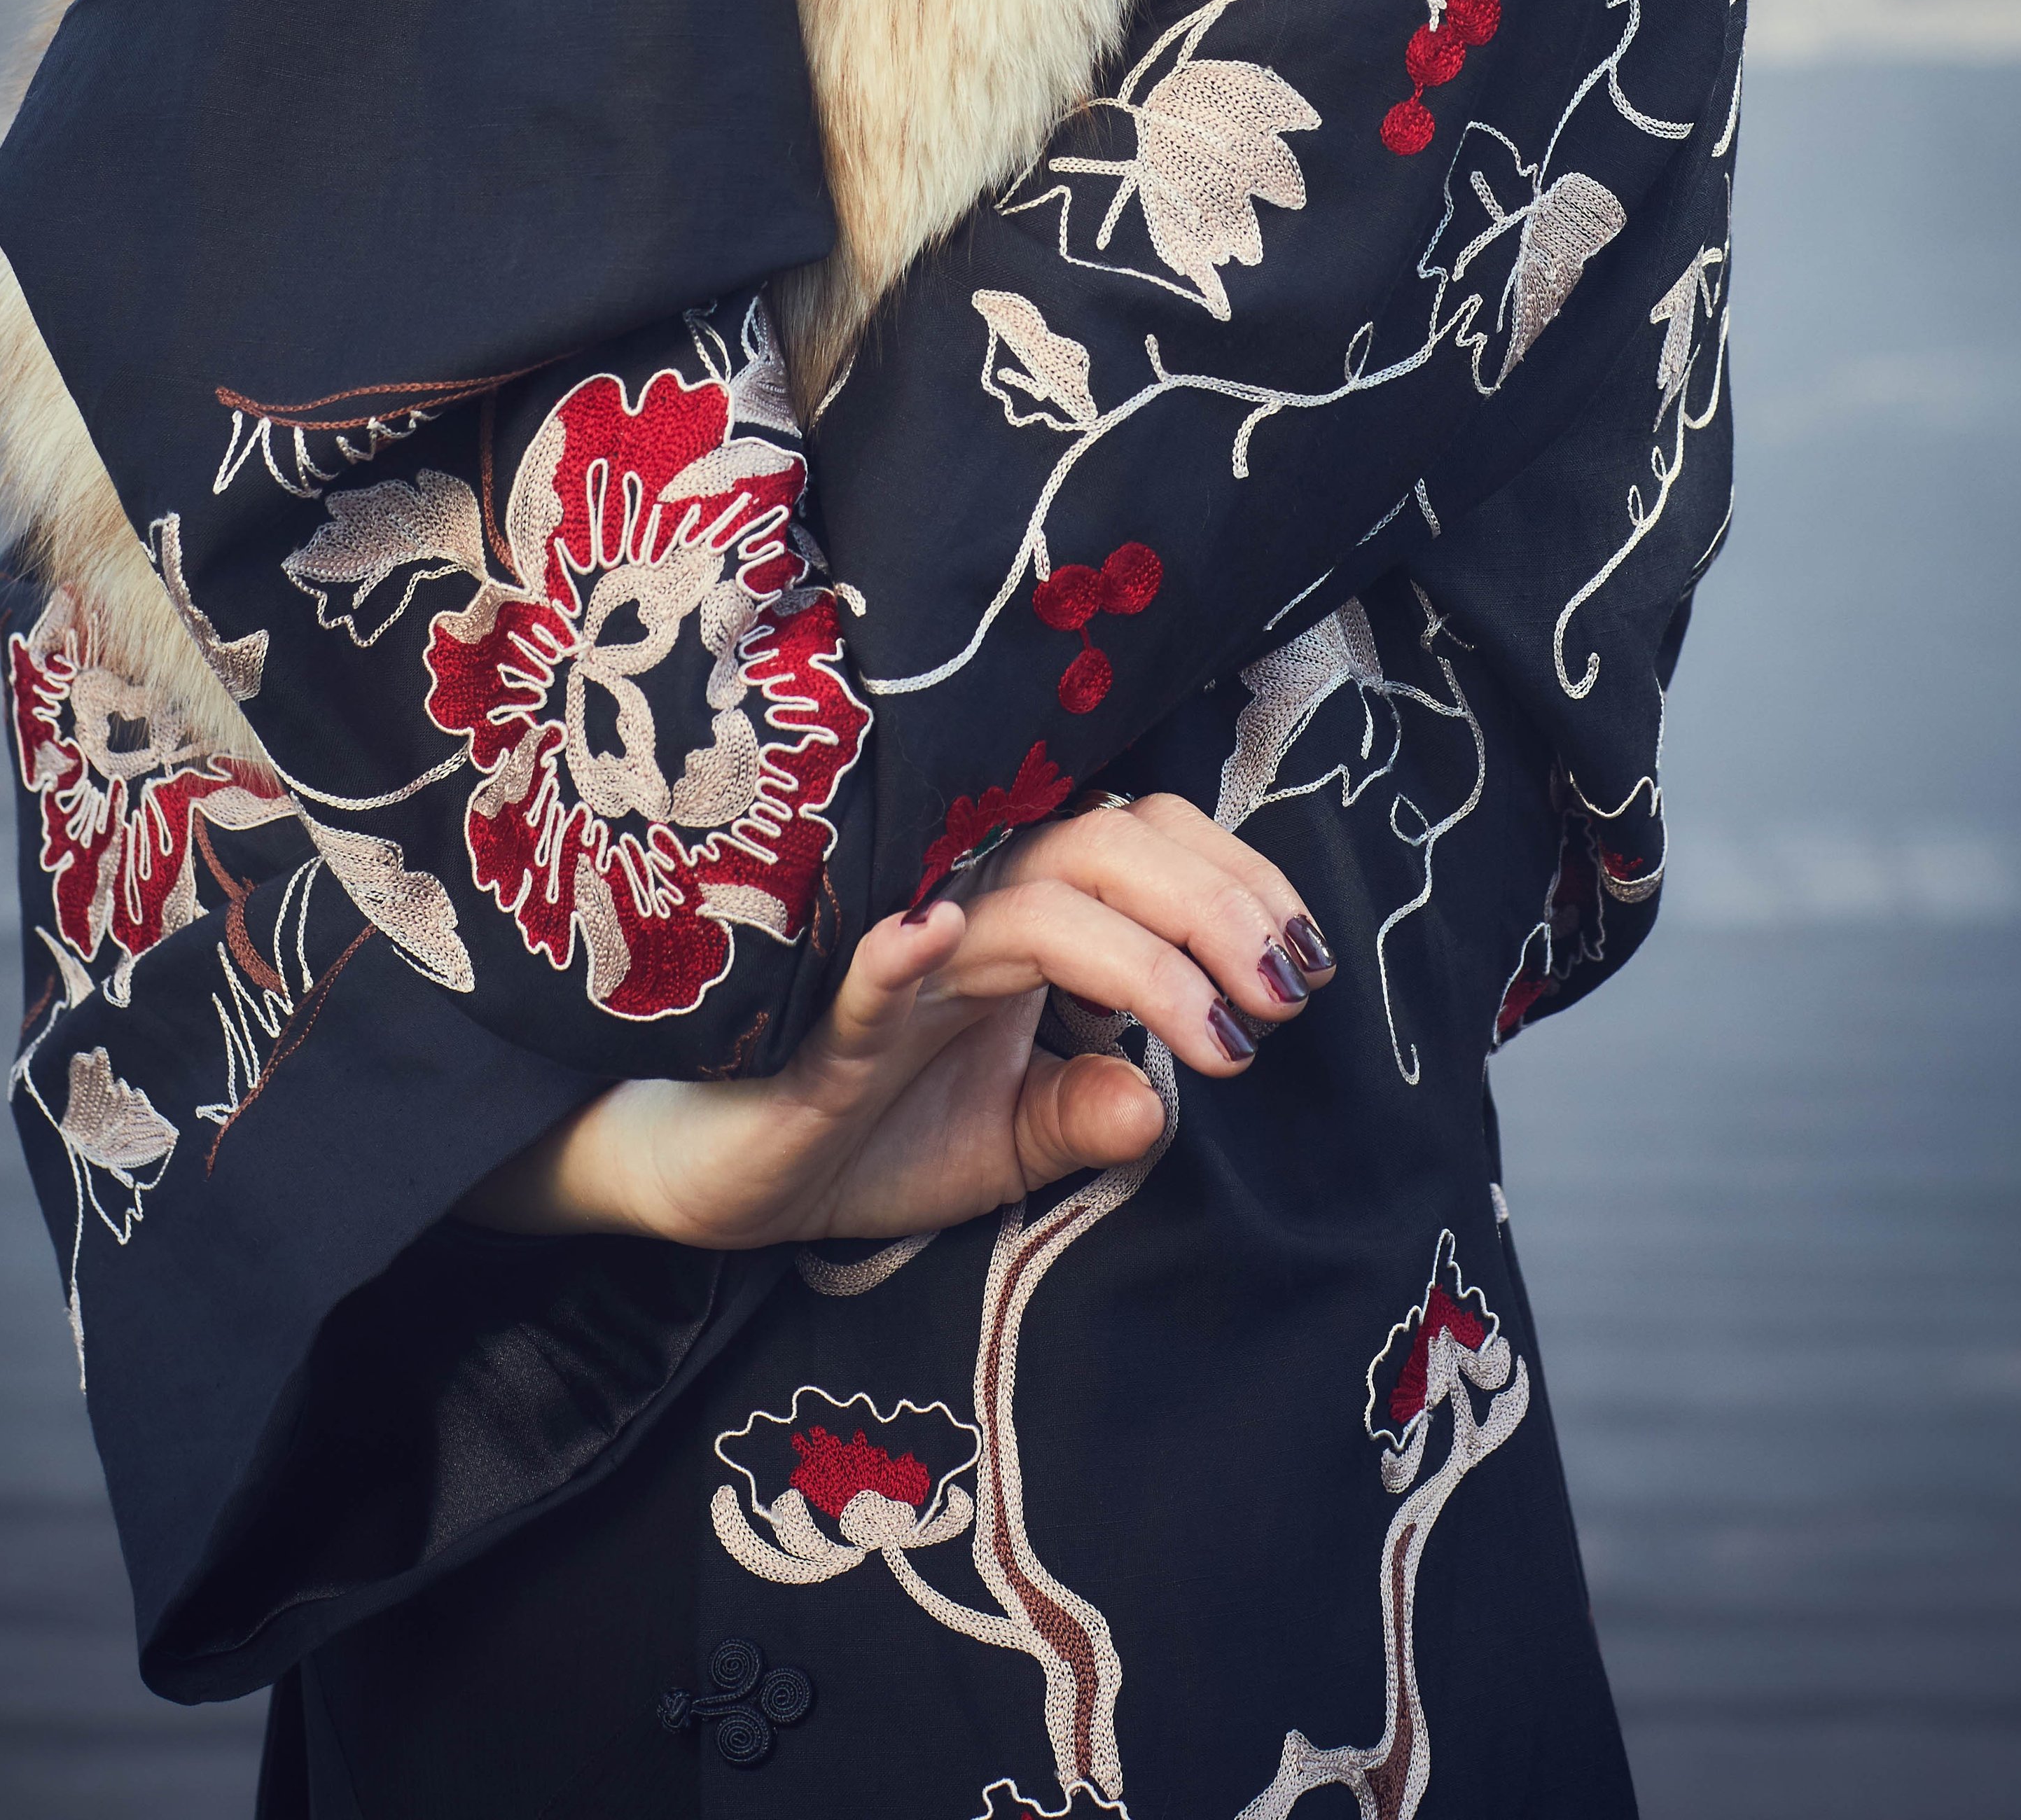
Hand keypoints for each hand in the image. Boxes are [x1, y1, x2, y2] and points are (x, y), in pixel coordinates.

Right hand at [453, 793, 1334, 1248]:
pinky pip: (864, 968)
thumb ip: (1086, 1116)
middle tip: (1284, 996)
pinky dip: (900, 944)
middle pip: (1104, 850)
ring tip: (1214, 1030)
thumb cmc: (861, 1135)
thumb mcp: (1001, 1145)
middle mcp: (965, 913)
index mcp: (1019, 922)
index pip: (1142, 848)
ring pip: (1027, 901)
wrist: (717, 1173)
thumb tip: (1166, 1103)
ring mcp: (893, 958)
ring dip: (1134, 954)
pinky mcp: (819, 1019)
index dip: (1233, 880)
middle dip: (1214, 909)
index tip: (1303, 961)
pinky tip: (937, 936)